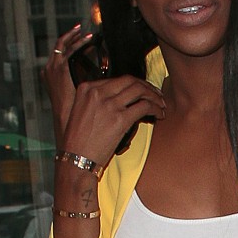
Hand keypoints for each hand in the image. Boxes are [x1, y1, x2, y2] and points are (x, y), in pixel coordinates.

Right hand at [45, 24, 163, 163]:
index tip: (144, 89)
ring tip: (161, 104)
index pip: (117, 79)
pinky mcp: (120, 119)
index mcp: (87, 88)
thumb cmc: (79, 139)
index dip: (135, 83)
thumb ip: (97, 99)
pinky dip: (156, 109)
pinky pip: (145, 107)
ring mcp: (109, 105)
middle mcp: (97, 92)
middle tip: (157, 95)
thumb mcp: (81, 111)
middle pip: (130, 81)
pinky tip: (159, 115)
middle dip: (148, 87)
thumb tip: (120, 97)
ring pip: (140, 91)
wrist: (76, 158)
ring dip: (155, 97)